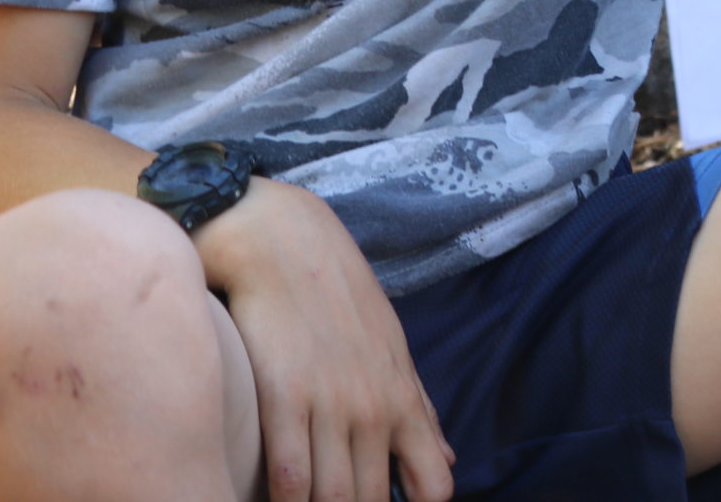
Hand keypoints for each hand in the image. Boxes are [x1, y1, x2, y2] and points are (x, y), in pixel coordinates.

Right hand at [200, 180, 454, 501]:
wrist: (286, 244)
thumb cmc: (340, 301)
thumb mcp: (392, 351)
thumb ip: (418, 411)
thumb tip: (449, 461)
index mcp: (403, 401)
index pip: (434, 485)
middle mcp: (375, 409)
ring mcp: (332, 405)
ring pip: (332, 499)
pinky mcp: (284, 397)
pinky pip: (290, 476)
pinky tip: (271, 500)